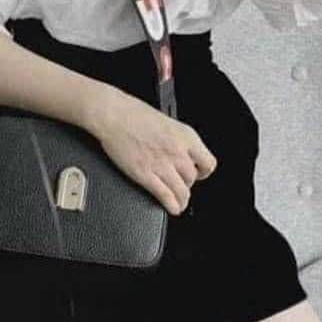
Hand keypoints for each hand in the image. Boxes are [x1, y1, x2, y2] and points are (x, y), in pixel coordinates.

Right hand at [87, 88, 217, 215]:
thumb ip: (177, 139)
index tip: (197, 174)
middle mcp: (177, 151)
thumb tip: (181, 153)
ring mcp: (162, 164)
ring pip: (182, 192)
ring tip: (179, 203)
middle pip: (192, 179)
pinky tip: (172, 208)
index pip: (208, 163)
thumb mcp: (167, 122)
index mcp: (186, 136)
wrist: (114, 115)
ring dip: (181, 200)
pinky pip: (166, 196)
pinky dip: (172, 206)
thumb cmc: (133, 113)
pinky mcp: (146, 175)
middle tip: (180, 186)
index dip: (202, 172)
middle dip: (187, 185)